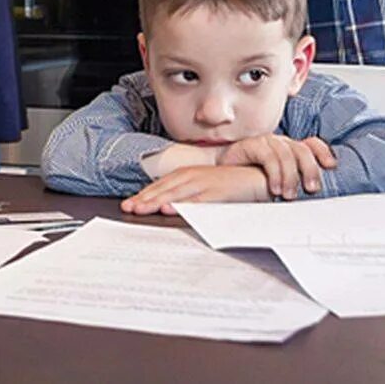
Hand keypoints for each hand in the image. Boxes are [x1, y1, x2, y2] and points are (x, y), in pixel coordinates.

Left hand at [120, 165, 269, 215]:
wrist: (256, 178)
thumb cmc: (229, 184)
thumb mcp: (203, 186)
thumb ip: (186, 194)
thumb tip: (166, 206)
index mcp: (187, 174)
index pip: (160, 186)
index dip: (143, 195)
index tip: (128, 205)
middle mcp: (192, 176)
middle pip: (163, 189)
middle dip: (144, 199)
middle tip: (128, 208)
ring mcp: (204, 184)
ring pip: (175, 194)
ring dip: (157, 201)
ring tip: (141, 209)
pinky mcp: (216, 193)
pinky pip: (196, 201)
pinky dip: (182, 205)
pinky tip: (170, 209)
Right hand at [218, 135, 337, 199]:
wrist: (220, 173)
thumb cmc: (249, 180)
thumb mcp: (276, 182)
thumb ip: (292, 183)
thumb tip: (313, 197)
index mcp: (289, 150)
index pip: (311, 144)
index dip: (323, 152)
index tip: (331, 166)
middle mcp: (280, 143)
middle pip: (302, 150)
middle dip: (310, 169)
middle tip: (311, 189)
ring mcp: (266, 142)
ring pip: (287, 153)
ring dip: (290, 176)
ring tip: (288, 194)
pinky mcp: (251, 144)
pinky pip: (268, 155)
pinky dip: (274, 172)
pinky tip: (274, 187)